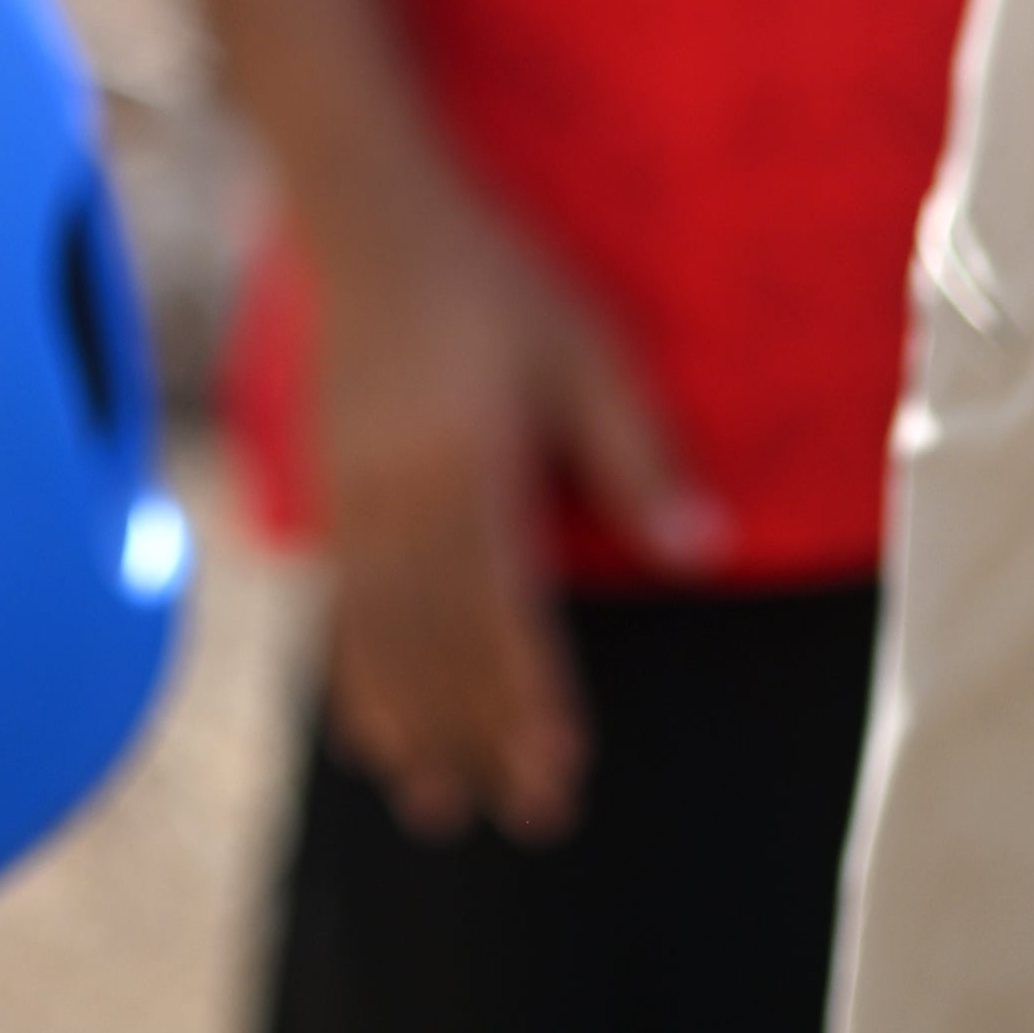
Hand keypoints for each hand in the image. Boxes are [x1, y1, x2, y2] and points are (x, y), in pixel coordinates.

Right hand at [299, 164, 719, 844]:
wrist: (368, 216)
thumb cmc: (494, 278)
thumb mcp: (585, 348)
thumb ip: (639, 454)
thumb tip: (704, 552)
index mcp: (471, 470)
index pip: (506, 616)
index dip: (532, 701)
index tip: (558, 773)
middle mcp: (402, 501)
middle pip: (441, 647)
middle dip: (481, 737)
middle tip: (522, 816)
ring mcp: (354, 502)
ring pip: (384, 642)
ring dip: (416, 728)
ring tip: (438, 806)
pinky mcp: (329, 494)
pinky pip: (340, 610)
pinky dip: (355, 679)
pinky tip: (370, 730)